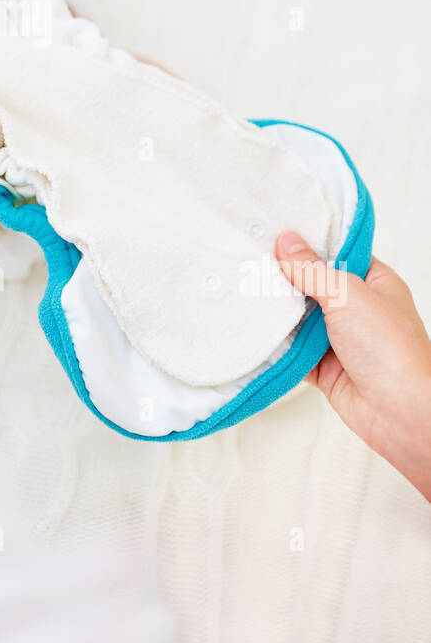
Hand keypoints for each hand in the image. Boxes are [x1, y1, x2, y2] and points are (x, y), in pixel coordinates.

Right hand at [275, 232, 430, 499]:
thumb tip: (287, 242)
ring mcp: (340, 338)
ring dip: (278, 310)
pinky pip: (292, 349)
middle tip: (249, 257)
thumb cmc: (390, 349)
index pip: (337, 253)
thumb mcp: (348, 295)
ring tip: (242, 287)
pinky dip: (275, 343)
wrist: (400, 413)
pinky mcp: (323, 366)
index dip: (309, 242)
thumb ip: (312, 270)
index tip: (275, 230)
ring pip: (300, 318)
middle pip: (313, 285)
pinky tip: (251, 327)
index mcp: (374, 283)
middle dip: (284, 277)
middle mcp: (358, 308)